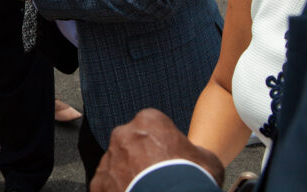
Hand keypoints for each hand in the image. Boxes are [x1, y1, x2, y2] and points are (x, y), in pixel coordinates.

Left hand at [91, 109, 223, 191]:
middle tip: (156, 177)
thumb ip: (194, 151)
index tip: (169, 158)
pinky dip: (117, 190)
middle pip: (130, 143)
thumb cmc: (193, 178)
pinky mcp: (99, 182)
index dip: (162, 143)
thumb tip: (194, 156)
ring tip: (145, 189)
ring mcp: (109, 159)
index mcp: (148, 121)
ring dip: (127, 175)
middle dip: (140, 157)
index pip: (152, 126)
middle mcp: (123, 134)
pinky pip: (107, 184)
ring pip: (116, 164)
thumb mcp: (207, 160)